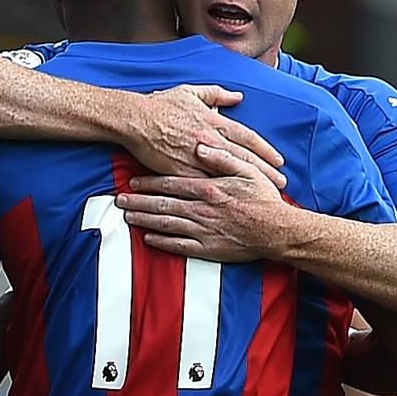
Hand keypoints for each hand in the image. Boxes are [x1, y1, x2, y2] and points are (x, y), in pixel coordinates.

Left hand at [116, 143, 294, 261]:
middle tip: (118, 199)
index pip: (172, 184)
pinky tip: (148, 238)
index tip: (133, 181)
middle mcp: (201, 209)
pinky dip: (161, 242)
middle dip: (138, 201)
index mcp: (209, 189)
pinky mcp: (208, 249)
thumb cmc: (264, 199)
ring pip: (166, 224)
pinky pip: (179, 246)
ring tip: (127, 216)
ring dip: (144, 220)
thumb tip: (201, 146)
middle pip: (162, 204)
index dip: (150, 183)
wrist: (277, 231)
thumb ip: (223, 157)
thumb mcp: (248, 170)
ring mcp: (203, 231)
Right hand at [122, 85, 285, 185]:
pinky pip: (204, 185)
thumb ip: (217, 94)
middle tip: (281, 185)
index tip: (280, 162)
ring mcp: (195, 157)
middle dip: (265, 172)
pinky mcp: (181, 172)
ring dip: (247, 186)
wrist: (135, 120)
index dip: (266, 151)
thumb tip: (237, 96)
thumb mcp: (191, 92)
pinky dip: (219, 194)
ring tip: (262, 197)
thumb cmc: (161, 105)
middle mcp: (209, 140)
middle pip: (244, 159)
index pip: (248, 138)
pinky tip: (230, 203)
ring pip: (228, 175)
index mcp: (214, 121)